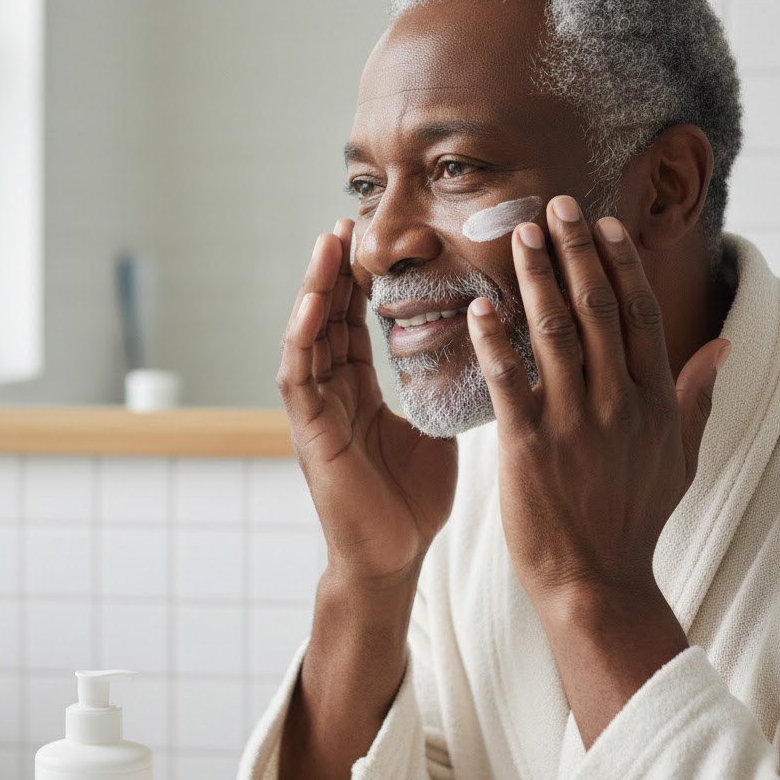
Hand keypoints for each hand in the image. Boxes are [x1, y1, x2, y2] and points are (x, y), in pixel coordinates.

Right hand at [277, 218, 457, 584]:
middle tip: (347, 223)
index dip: (360, 283)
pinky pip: (298, 376)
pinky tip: (315, 301)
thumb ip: (441, 388)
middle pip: (327, 319)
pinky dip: (303, 336)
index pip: (353, 324)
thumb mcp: (433, 428)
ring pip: (307, 336)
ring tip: (327, 244)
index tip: (375, 242)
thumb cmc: (412, 499)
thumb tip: (481, 349)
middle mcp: (332, 393)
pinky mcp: (308, 433)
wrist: (394, 557)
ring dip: (314, 289)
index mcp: (358, 391)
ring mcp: (316, 411)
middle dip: (334, 271)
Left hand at [466, 196, 729, 606]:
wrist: (596, 580)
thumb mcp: (681, 455)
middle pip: (597, 310)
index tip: (600, 225)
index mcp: (654, 400)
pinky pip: (508, 380)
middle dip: (575, 252)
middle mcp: (618, 402)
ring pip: (554, 334)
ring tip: (519, 236)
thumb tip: (722, 344)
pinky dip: (493, 341)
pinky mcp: (529, 444)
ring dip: (535, 279)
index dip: (619, 264)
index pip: (640, 314)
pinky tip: (479, 307)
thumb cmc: (634, 515)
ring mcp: (573, 422)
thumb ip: (697, 395)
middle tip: (553, 206)